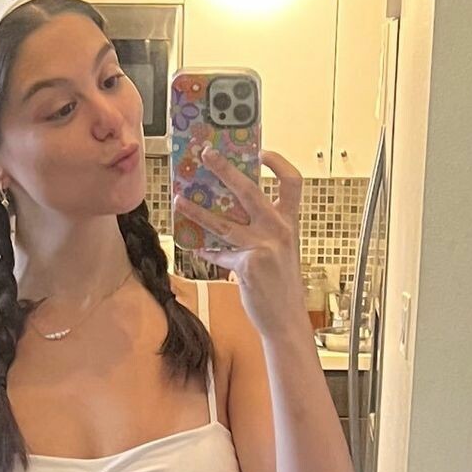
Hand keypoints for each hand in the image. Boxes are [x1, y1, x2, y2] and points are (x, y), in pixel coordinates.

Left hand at [174, 147, 306, 338]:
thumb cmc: (282, 285)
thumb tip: (233, 211)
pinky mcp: (246, 265)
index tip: (260, 152)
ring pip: (222, 222)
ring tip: (179, 201)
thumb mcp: (281, 250)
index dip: (278, 163)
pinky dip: (206, 250)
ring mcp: (262, 247)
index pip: (292, 182)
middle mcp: (278, 230)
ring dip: (196, 211)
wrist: (286, 319)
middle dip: (224, 169)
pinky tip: (195, 246)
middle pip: (249, 189)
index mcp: (290, 222)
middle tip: (206, 155)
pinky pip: (218, 252)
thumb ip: (264, 229)